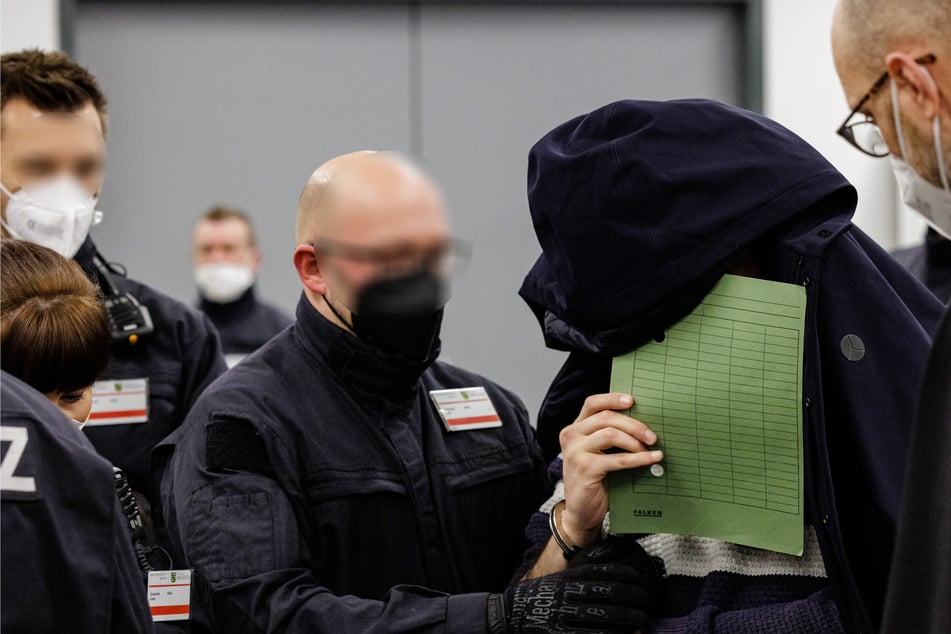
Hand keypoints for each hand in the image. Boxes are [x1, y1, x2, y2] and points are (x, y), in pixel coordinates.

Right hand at [487, 536, 662, 633]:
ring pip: (601, 616)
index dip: (621, 573)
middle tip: (646, 599)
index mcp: (565, 578)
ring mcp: (562, 615)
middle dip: (629, 596)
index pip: (598, 572)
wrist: (509, 615)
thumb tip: (607, 561)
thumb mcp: (556, 578)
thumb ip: (578, 573)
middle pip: (604, 593)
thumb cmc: (537, 595)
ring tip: (641, 619)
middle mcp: (565, 594)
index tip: (638, 576)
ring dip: (625, 617)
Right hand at [559, 393, 661, 546]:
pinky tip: (652, 459)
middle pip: (606, 417)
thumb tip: (644, 424)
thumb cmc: (595, 480)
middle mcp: (571, 436)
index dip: (613, 398)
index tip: (633, 400)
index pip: (592, 403)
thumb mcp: (598, 453)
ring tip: (650, 449)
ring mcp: (576, 451)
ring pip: (610, 433)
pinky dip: (638, 458)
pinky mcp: (585, 468)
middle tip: (652, 435)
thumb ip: (609, 436)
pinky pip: (617, 458)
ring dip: (635, 441)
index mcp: (575, 428)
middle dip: (633, 424)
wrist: (581, 512)